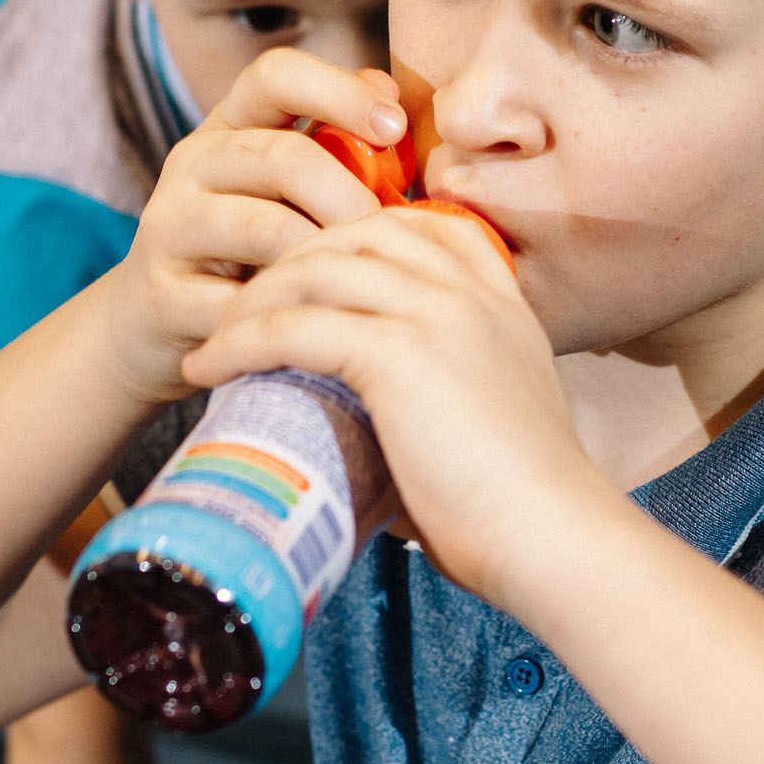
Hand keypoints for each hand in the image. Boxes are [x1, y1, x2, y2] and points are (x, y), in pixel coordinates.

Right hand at [99, 49, 406, 405]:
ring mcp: (169, 227)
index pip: (276, 75)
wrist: (155, 321)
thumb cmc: (250, 247)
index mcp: (229, 126)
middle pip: (282, 156)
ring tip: (361, 278)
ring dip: (327, 254)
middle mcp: (191, 164)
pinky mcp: (161, 294)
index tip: (396, 128)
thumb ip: (337, 141)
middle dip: (350, 196)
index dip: (340, 91)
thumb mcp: (289, 188)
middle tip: (391, 234)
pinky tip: (323, 323)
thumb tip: (390, 94)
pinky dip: (291, 314)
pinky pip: (243, 302)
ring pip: (265, 228)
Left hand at [180, 206, 615, 602]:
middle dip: (290, 260)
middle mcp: (469, 292)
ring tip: (214, 338)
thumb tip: (373, 440)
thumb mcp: (493, 425)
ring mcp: (435, 314)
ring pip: (314, 271)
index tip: (309, 272)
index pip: (425, 225)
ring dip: (251, 299)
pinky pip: (293, 327)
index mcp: (502, 303)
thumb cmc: (523, 511)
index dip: (357, 234)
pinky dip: (238, 342)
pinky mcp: (397, 354)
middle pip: (355, 233)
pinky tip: (208, 367)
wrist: (555, 537)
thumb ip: (441, 405)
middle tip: (243, 308)